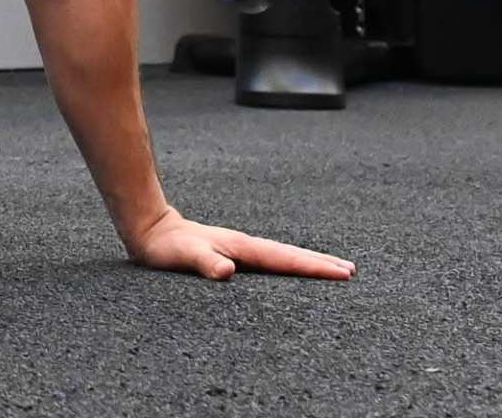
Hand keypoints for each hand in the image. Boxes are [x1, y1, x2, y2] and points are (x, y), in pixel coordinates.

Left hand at [123, 201, 353, 281]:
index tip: (343, 272)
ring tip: (334, 269)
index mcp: (241, 248)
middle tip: (351, 271)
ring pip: (282, 257)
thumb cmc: (165, 247)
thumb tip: (227, 271)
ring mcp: (240, 249)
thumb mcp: (183, 256)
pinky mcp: (233, 254)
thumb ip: (205, 262)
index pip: (285, 259)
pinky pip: (270, 261)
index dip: (314, 267)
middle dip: (321, 263)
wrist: (150, 229)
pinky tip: (292, 272)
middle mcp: (245, 247)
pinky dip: (289, 265)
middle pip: (291, 255)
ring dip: (308, 263)